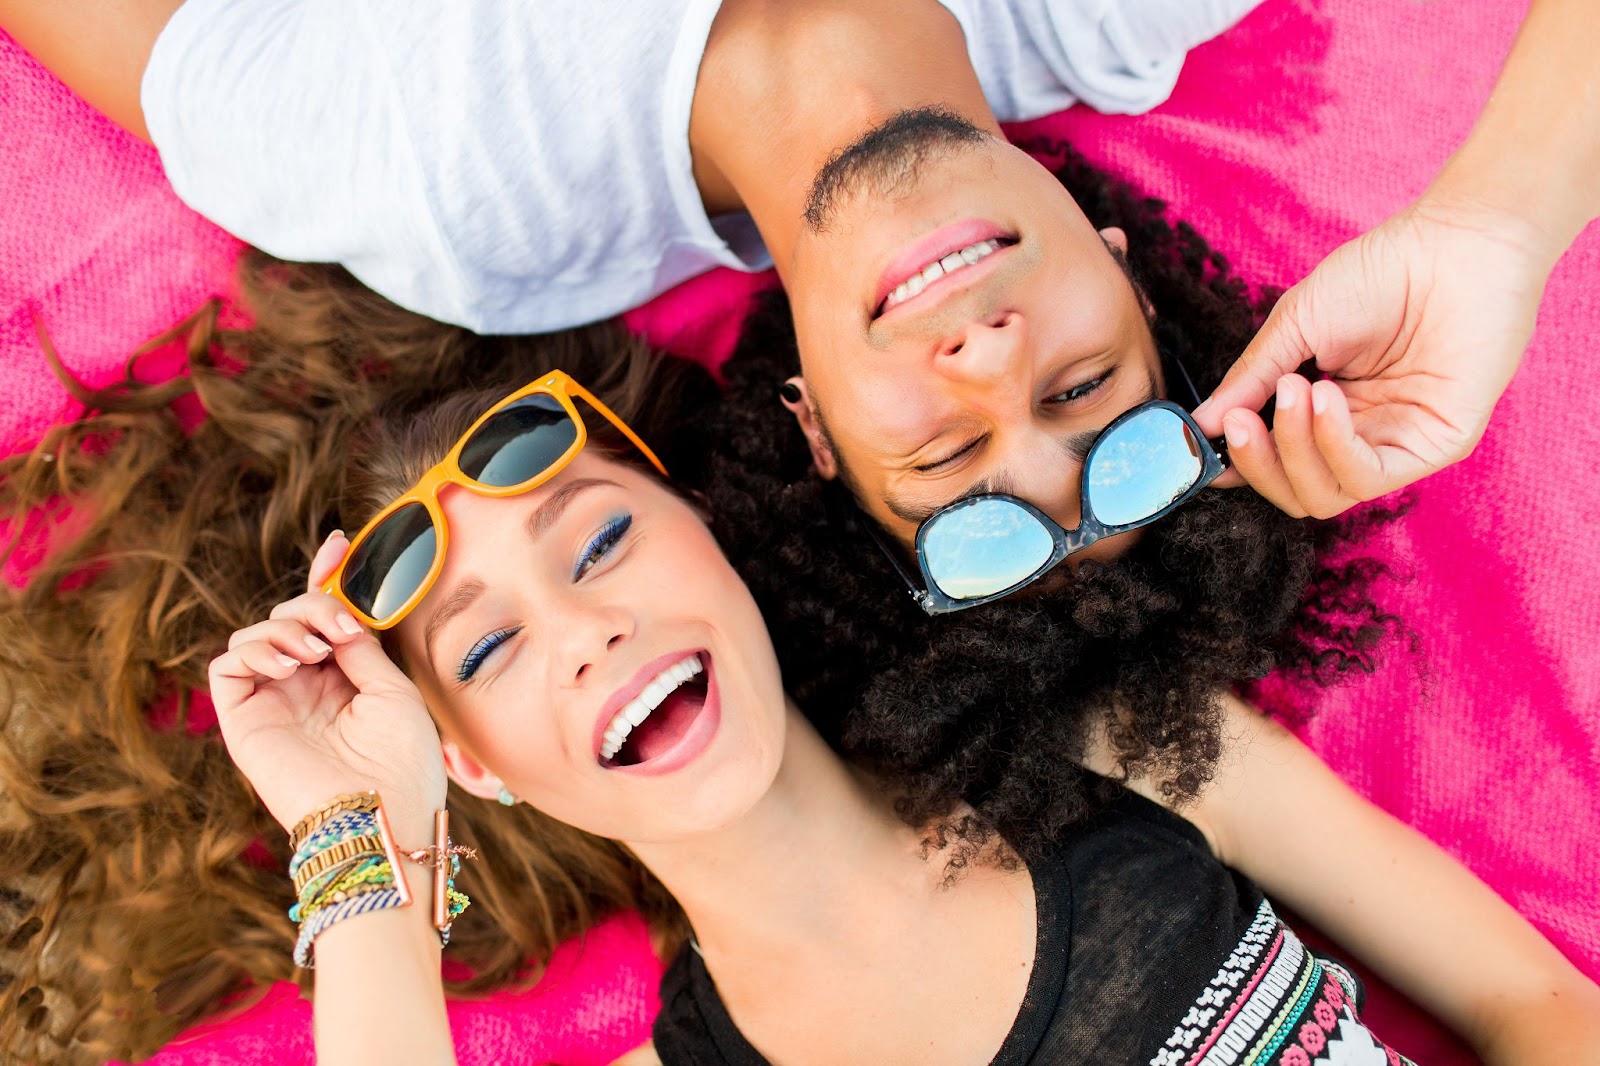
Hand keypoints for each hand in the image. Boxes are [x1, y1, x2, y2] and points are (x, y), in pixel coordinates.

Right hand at [208, 532, 446, 841]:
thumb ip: (360, 646)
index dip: (324, 580)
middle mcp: (305, 688)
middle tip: (340, 628)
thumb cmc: (402, 760)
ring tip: (316, 652)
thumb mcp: (393, 689)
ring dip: (285, 626)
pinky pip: (226, 666)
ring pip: (256, 634)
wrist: (383, 811)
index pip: (323, 620)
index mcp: (344, 679)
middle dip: (313, 604)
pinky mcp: (243, 722)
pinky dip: (253, 650)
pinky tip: (288, 663)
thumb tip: (340, 612)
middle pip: (290, 617)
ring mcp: (273, 703)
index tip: (336, 545)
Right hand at [1192, 194, 1554, 517]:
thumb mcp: (1294, 328)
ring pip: (1325, 495)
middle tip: (1238, 420)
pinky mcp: (1436, 446)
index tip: (1204, 439)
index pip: (1277, 464)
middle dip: (1258, 463)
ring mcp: (1398, 444)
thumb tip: (1201, 427)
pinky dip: (1333, 445)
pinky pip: (1369, 476)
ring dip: (1293, 449)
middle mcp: (1363, 436)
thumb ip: (1249, 380)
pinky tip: (1323, 396)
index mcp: (1329, 411)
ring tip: (1292, 390)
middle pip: (1296, 492)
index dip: (1240, 461)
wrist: (1454, 242)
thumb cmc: (1379, 273)